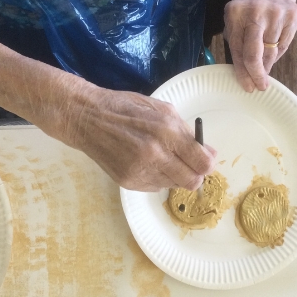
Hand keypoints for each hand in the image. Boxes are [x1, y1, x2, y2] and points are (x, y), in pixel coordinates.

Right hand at [52, 85, 216, 191]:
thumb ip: (187, 132)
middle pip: (192, 181)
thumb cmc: (126, 108)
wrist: (87, 118)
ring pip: (174, 186)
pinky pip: (155, 188)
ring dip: (175, 175)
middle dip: (195, 174)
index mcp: (167, 132)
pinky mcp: (128, 182)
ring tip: (162, 158)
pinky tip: (147, 163)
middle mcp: (155, 155)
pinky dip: (157, 178)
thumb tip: (209, 153)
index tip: (204, 159)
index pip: (203, 163)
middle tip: (188, 164)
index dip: (208, 163)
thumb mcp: (162, 109)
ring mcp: (140, 171)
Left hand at [224, 0, 296, 91]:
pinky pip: (284, 44)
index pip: (238, 50)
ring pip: (271, 52)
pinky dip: (278, 52)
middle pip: (255, 55)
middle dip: (256, 75)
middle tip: (259, 86)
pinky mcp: (293, 16)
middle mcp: (256, 13)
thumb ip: (235, 37)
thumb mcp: (234, 13)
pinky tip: (273, 51)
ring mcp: (277, 14)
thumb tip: (241, 68)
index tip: (247, 85)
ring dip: (268, 65)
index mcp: (236, 13)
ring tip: (265, 70)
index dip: (242, 72)